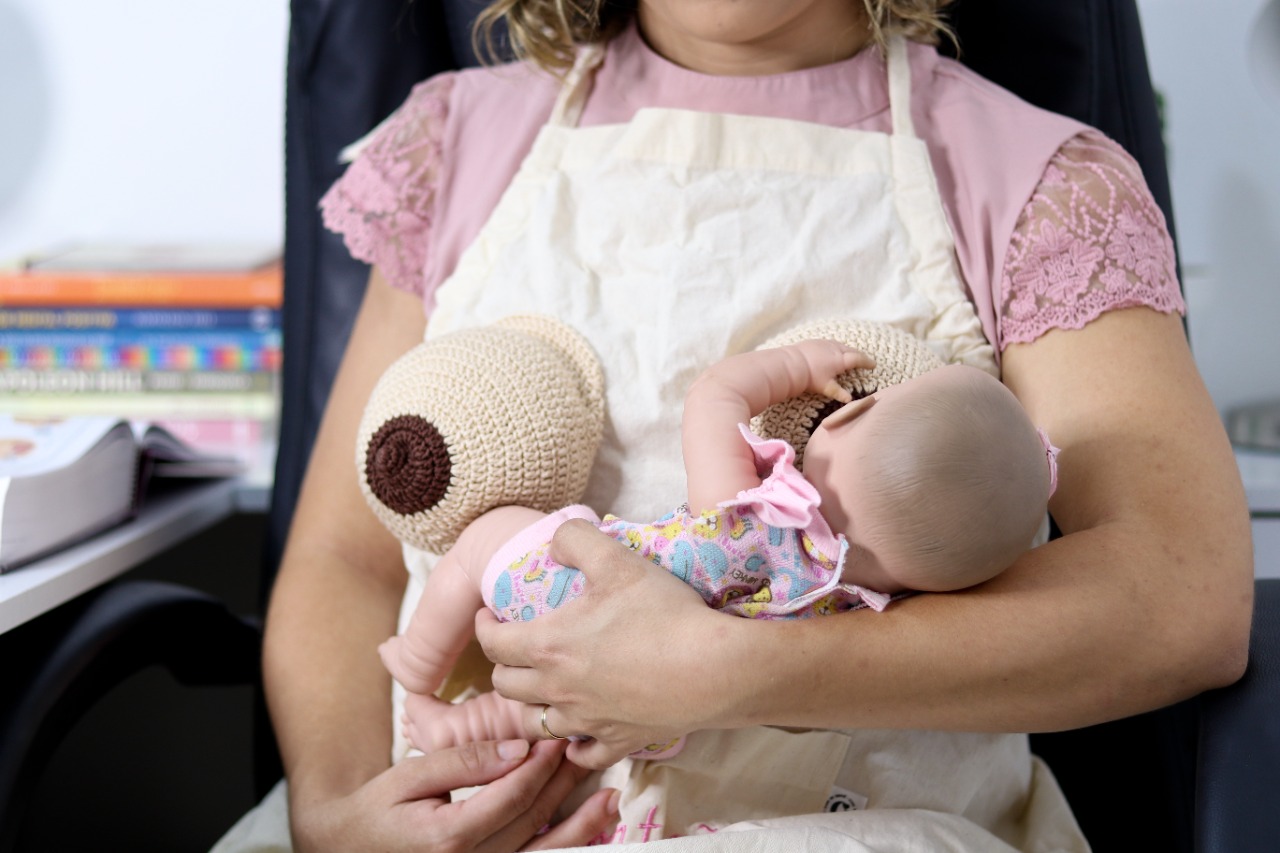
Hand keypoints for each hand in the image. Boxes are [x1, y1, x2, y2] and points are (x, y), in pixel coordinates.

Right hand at [291, 739, 617, 851]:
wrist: (349, 850)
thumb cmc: (375, 811)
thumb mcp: (410, 776)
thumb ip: (463, 761)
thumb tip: (516, 747)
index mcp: (451, 835)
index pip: (512, 795)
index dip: (540, 764)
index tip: (556, 736)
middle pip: (534, 818)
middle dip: (562, 782)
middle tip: (584, 748)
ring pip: (545, 851)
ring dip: (581, 825)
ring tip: (609, 797)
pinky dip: (565, 847)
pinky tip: (590, 829)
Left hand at [475, 520, 738, 768]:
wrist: (714, 669)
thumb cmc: (664, 613)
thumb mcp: (617, 560)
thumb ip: (576, 540)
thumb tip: (554, 542)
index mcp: (549, 647)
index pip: (493, 644)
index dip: (484, 627)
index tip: (489, 616)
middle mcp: (559, 691)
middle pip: (506, 688)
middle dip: (503, 666)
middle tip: (516, 648)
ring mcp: (588, 721)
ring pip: (536, 725)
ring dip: (530, 707)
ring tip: (541, 690)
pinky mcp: (619, 741)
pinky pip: (583, 755)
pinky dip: (574, 745)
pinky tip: (581, 731)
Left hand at [782, 339, 873, 400]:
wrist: (790, 365)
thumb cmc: (810, 378)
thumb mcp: (826, 388)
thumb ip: (839, 393)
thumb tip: (851, 401)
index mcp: (840, 360)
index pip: (858, 359)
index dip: (866, 362)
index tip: (873, 364)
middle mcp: (834, 349)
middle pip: (850, 350)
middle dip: (859, 355)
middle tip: (864, 359)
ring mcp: (823, 343)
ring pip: (840, 345)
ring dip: (847, 349)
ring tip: (850, 353)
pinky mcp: (814, 342)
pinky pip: (829, 343)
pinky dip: (835, 346)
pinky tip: (832, 349)